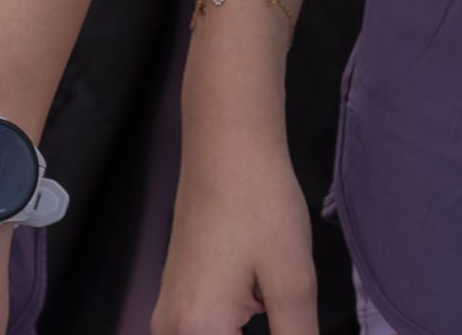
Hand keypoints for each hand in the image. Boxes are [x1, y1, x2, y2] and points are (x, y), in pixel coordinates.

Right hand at [151, 104, 322, 334]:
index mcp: (197, 332)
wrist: (226, 146)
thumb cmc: (259, 204)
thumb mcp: (292, 283)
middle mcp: (171, 331)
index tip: (293, 324)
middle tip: (289, 318)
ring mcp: (168, 318)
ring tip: (281, 314)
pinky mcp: (176, 303)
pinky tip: (263, 313)